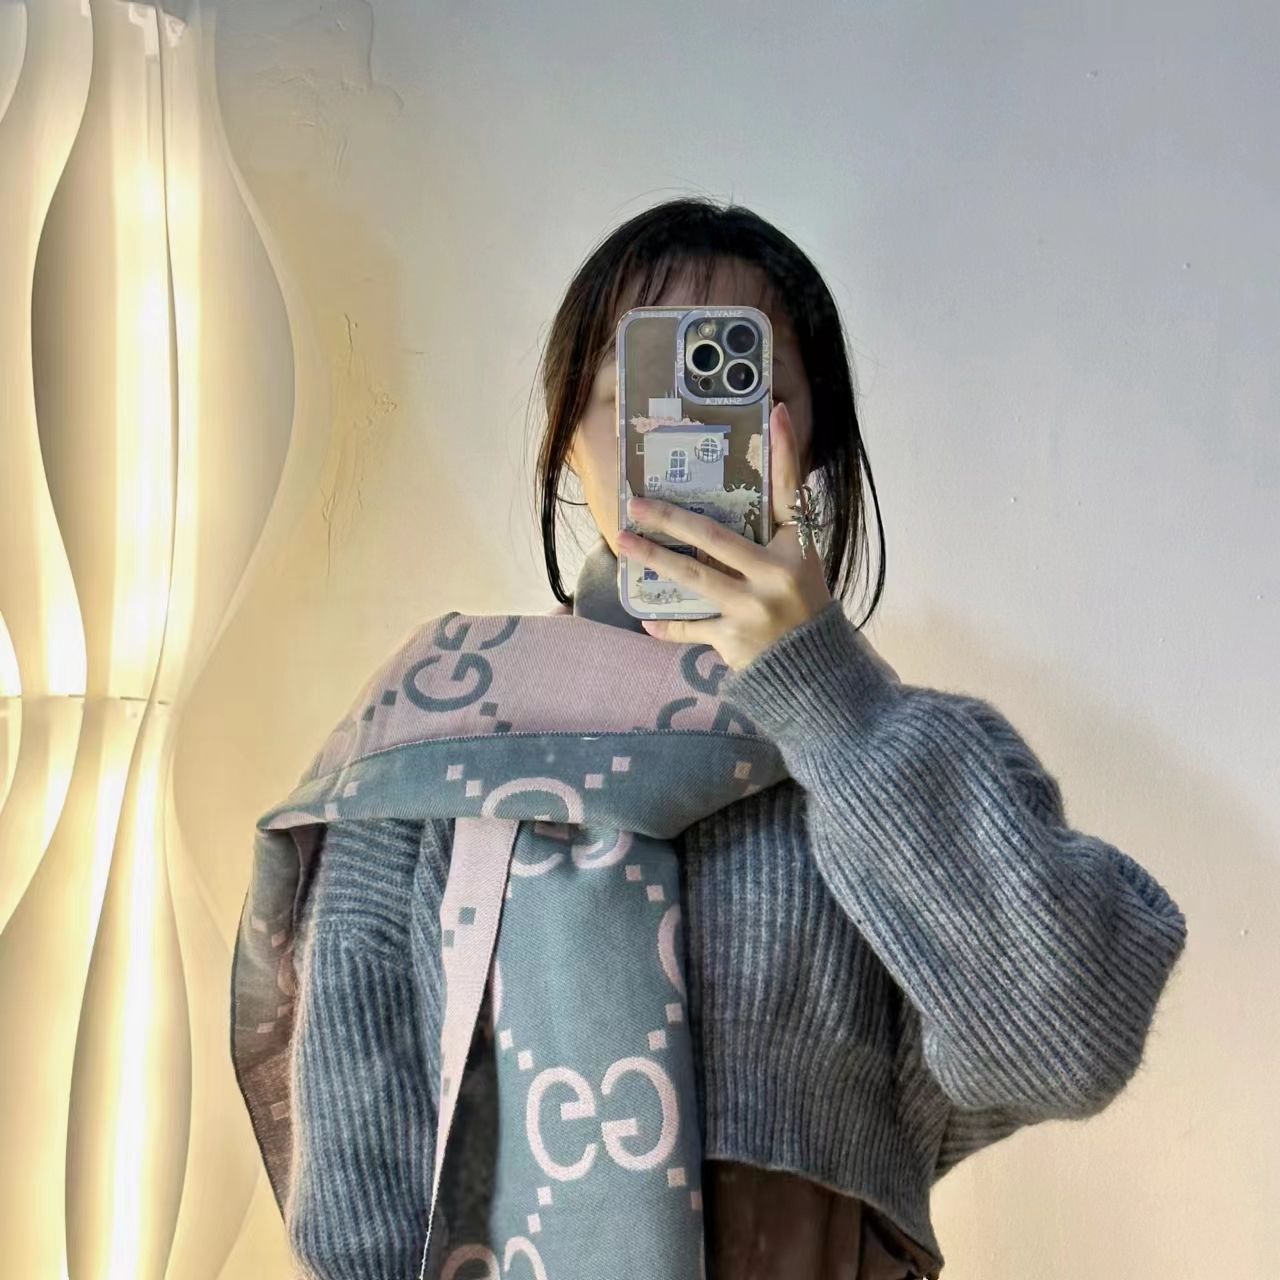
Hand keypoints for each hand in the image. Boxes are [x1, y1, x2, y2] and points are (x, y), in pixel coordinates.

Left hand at [616, 401, 833, 670]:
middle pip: (715, 538)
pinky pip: (691, 629)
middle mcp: (775, 575)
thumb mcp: (802, 560)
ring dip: (654, 560)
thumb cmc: (803, 605)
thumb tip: (771, 474)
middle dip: (671, 518)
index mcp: (796, 549)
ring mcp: (752, 609)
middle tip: (637, 503)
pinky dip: (667, 627)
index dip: (784, 451)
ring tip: (625, 543)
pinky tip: (644, 619)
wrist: (815, 669)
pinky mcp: (734, 640)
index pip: (789, 492)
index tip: (774, 410)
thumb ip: (781, 525)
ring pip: (694, 578)